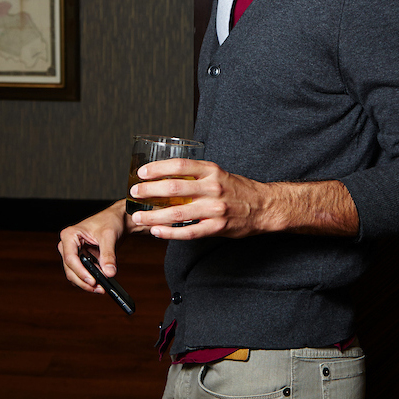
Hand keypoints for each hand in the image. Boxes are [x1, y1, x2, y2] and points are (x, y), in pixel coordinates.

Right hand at [57, 200, 134, 292]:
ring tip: (102, 287)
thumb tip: (109, 273)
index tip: (93, 281)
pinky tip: (101, 282)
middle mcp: (68, 245)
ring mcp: (73, 252)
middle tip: (99, 288)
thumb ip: (108, 255)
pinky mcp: (81, 258)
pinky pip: (82, 273)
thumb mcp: (109, 236)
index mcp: (69, 235)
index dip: (80, 272)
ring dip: (87, 283)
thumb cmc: (110, 220)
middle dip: (84, 281)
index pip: (70, 258)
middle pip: (70, 269)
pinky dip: (90, 279)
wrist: (117, 218)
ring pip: (74, 274)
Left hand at [129, 158, 270, 239]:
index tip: (142, 173)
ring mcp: (215, 209)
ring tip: (139, 217)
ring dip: (154, 216)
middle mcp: (213, 187)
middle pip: (174, 188)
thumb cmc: (237, 189)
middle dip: (150, 191)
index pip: (180, 165)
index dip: (158, 168)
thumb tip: (166, 178)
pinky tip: (157, 232)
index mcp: (212, 171)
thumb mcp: (218, 174)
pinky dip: (170, 233)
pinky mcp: (217, 227)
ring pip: (178, 213)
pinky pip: (189, 232)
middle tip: (134, 194)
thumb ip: (197, 176)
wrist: (263, 206)